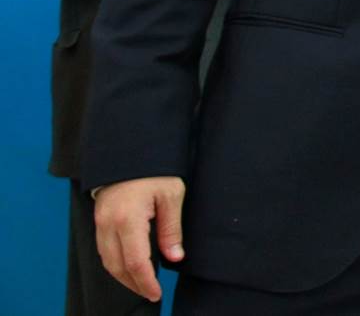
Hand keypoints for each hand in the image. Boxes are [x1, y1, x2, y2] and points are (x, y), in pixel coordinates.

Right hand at [94, 176, 185, 300]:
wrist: (128, 149)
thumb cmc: (155, 170)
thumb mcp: (171, 195)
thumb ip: (171, 229)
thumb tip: (175, 257)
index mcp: (128, 219)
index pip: (135, 261)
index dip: (146, 281)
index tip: (157, 293)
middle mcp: (108, 224)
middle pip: (117, 266)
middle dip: (134, 284)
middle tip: (151, 293)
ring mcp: (100, 223)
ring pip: (107, 260)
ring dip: (123, 276)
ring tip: (142, 284)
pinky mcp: (99, 220)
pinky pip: (104, 249)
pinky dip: (116, 263)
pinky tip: (130, 266)